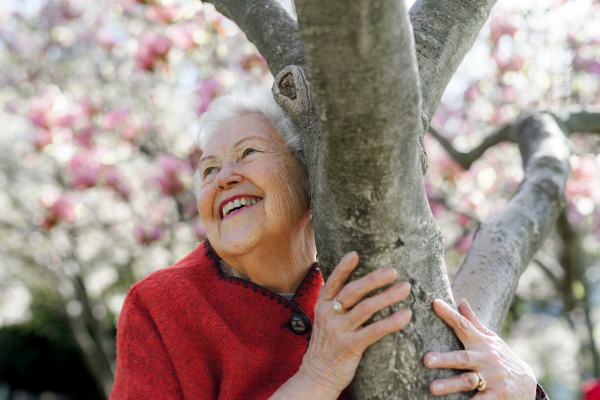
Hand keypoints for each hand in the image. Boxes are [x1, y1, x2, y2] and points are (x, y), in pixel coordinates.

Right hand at [297, 251, 411, 395]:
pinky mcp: (350, 346)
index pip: (332, 282)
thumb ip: (333, 302)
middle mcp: (329, 315)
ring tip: (405, 288)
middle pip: (352, 292)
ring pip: (365, 309)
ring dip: (387, 296)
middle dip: (373, 279)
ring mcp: (339, 330)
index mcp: (322, 305)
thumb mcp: (324, 320)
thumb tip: (344, 283)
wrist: (317, 375)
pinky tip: (405, 316)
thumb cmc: (326, 345)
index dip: (343, 268)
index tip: (355, 254)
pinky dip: (390, 322)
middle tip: (393, 271)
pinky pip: (373, 331)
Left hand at [424, 299, 536, 398]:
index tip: (435, 303)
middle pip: (462, 358)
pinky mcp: (497, 396)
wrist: (528, 384)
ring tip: (432, 388)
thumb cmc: (501, 358)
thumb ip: (473, 322)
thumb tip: (461, 301)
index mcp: (482, 343)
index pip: (464, 326)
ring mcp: (492, 378)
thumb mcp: (490, 339)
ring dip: (450, 385)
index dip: (450, 314)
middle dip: (444, 359)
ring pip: (468, 381)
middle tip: (426, 359)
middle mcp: (486, 359)